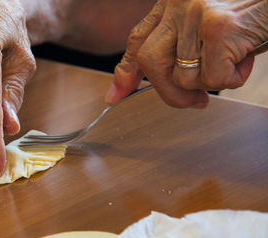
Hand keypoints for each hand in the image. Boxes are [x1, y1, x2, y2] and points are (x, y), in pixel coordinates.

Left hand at [106, 0, 267, 107]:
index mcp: (172, 4)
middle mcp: (178, 5)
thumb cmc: (248, 10)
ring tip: (234, 62)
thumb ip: (183, 44)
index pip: (137, 41)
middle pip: (150, 63)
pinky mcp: (218, 27)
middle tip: (195, 101)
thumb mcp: (207, 21)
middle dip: (169, 92)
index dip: (125, 73)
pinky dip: (232, 79)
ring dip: (210, 83)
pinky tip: (246, 58)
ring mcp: (196, 14)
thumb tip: (173, 84)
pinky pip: (212, 78)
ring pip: (183, 77)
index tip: (115, 96)